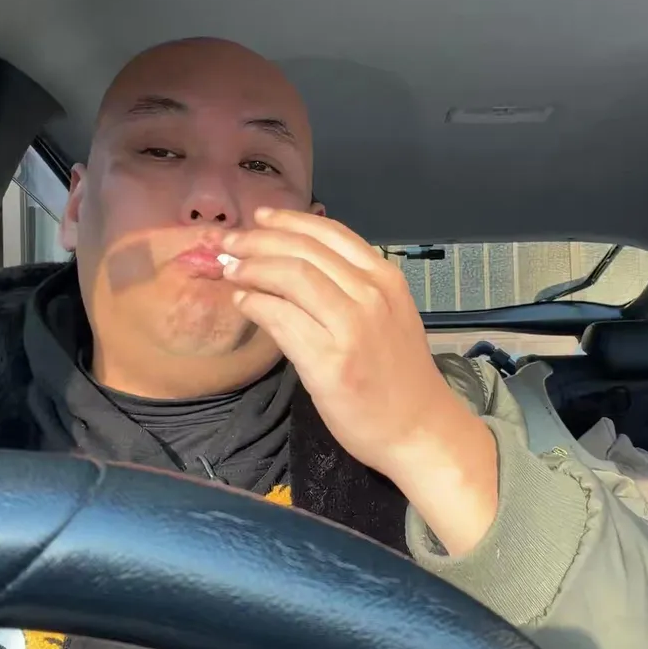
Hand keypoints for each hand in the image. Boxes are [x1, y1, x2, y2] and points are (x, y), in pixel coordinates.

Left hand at [220, 208, 497, 553]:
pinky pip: (282, 318)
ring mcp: (352, 327)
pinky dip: (256, 303)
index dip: (288, 220)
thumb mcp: (386, 317)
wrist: (419, 430)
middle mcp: (371, 295)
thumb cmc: (398, 376)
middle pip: (304, 250)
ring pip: (291, 276)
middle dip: (258, 240)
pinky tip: (243, 301)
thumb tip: (295, 264)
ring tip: (229, 269)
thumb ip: (351, 289)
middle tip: (228, 243)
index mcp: (385, 279)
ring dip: (251, 267)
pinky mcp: (330, 361)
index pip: (330, 233)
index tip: (258, 218)